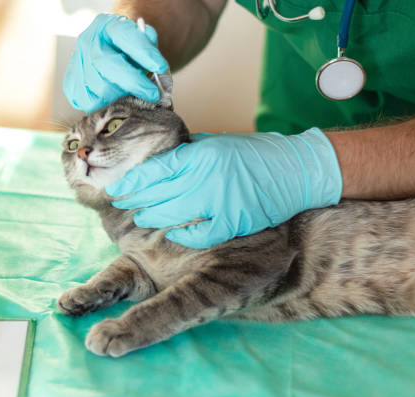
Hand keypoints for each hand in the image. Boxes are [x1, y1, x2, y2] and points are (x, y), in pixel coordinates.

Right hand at [63, 14, 168, 113]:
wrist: (112, 56)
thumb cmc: (132, 52)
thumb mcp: (145, 45)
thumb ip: (152, 51)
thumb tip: (158, 68)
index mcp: (108, 26)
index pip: (125, 36)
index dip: (143, 53)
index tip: (160, 67)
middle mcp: (88, 42)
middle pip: (106, 64)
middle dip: (133, 82)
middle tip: (153, 94)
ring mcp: (76, 63)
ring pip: (99, 88)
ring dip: (122, 97)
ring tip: (134, 97)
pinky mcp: (71, 85)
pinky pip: (90, 103)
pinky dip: (107, 106)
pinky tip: (117, 101)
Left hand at [105, 128, 342, 248]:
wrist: (297, 169)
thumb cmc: (258, 153)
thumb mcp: (220, 142)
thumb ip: (190, 151)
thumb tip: (162, 160)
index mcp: (202, 153)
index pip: (156, 169)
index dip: (133, 181)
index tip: (116, 187)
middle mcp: (207, 176)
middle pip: (159, 193)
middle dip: (136, 200)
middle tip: (122, 204)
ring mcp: (220, 200)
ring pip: (174, 214)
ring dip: (154, 218)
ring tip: (142, 218)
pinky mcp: (234, 221)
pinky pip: (200, 234)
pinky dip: (185, 236)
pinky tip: (174, 234)